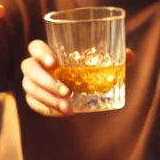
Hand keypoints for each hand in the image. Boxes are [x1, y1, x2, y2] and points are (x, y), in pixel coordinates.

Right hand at [21, 41, 135, 117]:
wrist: (73, 85)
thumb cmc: (83, 67)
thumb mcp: (97, 61)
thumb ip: (113, 57)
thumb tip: (130, 55)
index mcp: (47, 51)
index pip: (35, 46)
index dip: (41, 53)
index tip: (55, 64)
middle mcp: (35, 65)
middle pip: (29, 69)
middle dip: (47, 81)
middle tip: (67, 92)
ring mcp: (31, 81)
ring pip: (30, 88)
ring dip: (48, 99)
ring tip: (68, 108)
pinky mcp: (33, 98)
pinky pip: (33, 104)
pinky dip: (46, 109)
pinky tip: (61, 113)